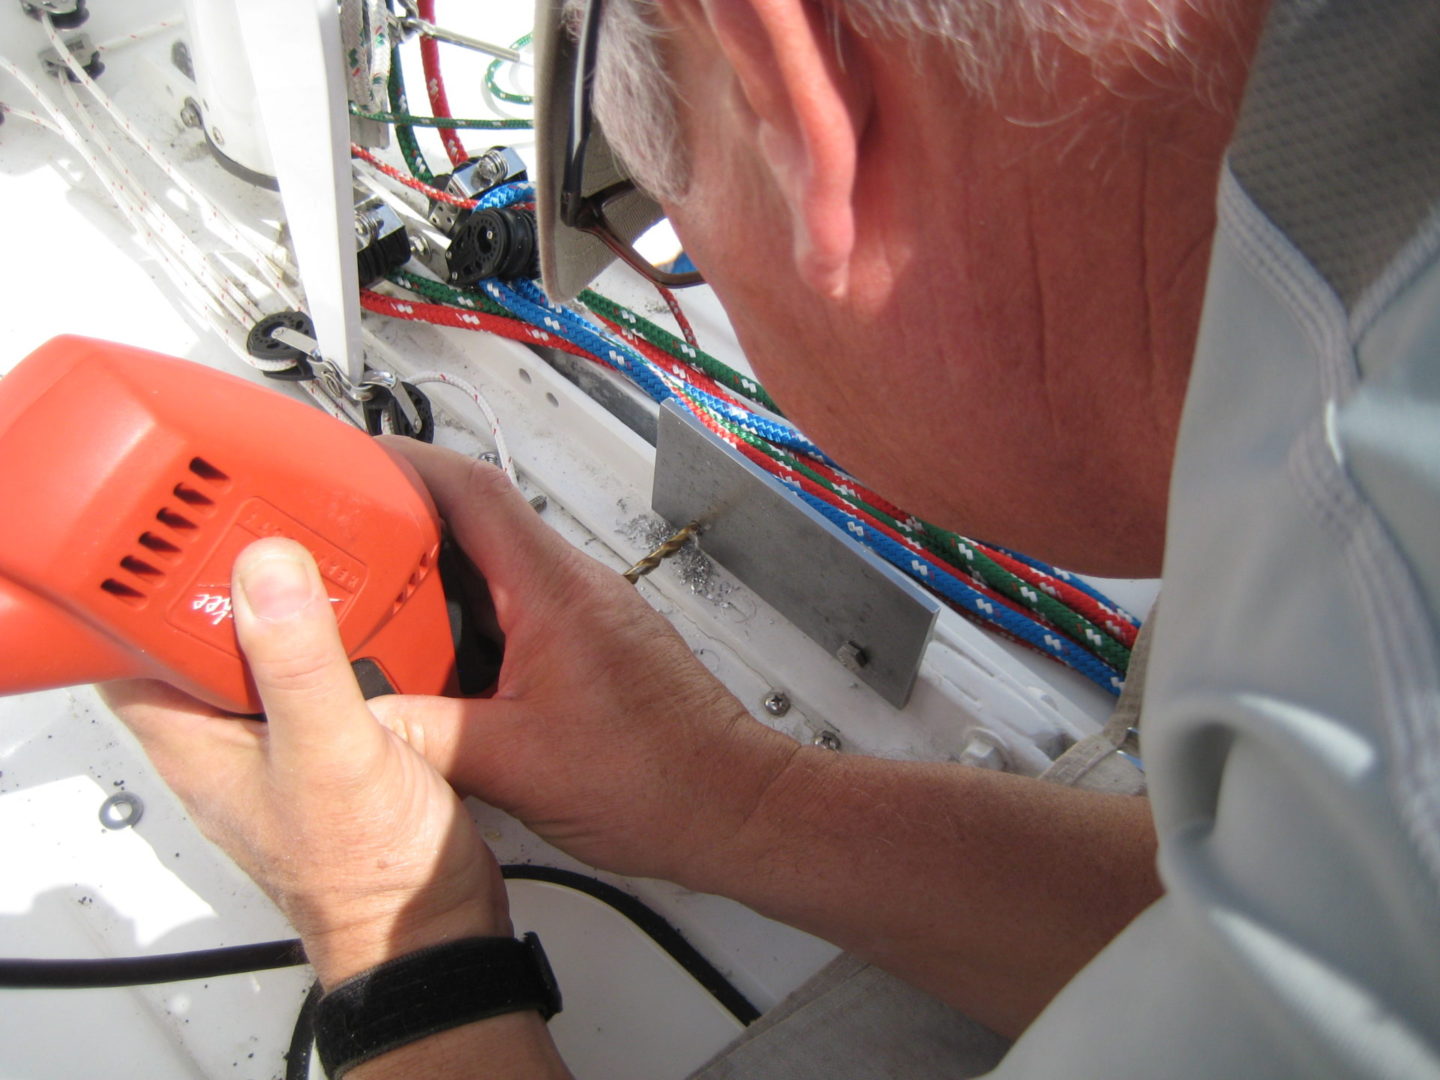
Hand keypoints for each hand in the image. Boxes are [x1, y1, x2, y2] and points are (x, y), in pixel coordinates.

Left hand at [104, 538, 507, 987]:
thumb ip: (299, 665)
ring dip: (295, 598)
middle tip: (268, 523)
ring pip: (270, 641)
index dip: (147, 581)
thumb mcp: (331, 756)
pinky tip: (375, 610)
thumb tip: (269, 572)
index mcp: (195, 739)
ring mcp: (282, 734)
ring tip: (323, 556)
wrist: (433, 923)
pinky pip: (325, 662)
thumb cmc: (365, 874)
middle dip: (231, 573)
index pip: (130, 643)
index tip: (193, 529)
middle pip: (202, 629)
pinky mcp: (334, 734)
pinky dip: (345, 629)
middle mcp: (229, 733)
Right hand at [370, 438, 800, 883]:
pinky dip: (466, 632)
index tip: (346, 468)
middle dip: (401, 534)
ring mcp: (583, 618)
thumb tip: (355, 722)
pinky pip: (512, 618)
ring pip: (491, 576)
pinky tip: (434, 672)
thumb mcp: (515, 763)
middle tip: (339, 555)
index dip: (402, 468)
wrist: (733, 807)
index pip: (471, 490)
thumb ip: (424, 738)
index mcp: (555, 592)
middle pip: (474, 527)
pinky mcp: (587, 651)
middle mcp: (573, 590)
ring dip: (433, 591)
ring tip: (371, 616)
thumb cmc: (661, 779)